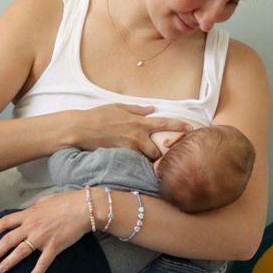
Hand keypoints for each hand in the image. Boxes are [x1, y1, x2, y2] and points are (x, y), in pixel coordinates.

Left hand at [0, 190, 90, 272]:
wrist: (84, 208)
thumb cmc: (66, 202)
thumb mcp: (45, 201)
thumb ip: (34, 208)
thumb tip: (28, 211)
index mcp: (28, 214)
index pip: (5, 222)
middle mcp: (31, 226)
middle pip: (8, 240)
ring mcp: (42, 237)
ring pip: (20, 252)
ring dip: (8, 262)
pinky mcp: (54, 246)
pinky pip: (42, 263)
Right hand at [75, 104, 192, 159]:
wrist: (81, 129)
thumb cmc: (98, 116)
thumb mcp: (120, 107)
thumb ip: (138, 110)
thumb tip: (152, 109)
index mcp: (140, 122)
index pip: (165, 123)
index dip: (180, 126)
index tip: (192, 129)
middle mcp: (137, 136)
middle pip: (158, 151)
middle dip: (158, 155)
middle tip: (158, 156)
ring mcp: (129, 148)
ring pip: (145, 160)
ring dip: (146, 162)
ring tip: (145, 164)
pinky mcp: (120, 157)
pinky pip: (132, 163)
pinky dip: (134, 164)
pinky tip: (131, 165)